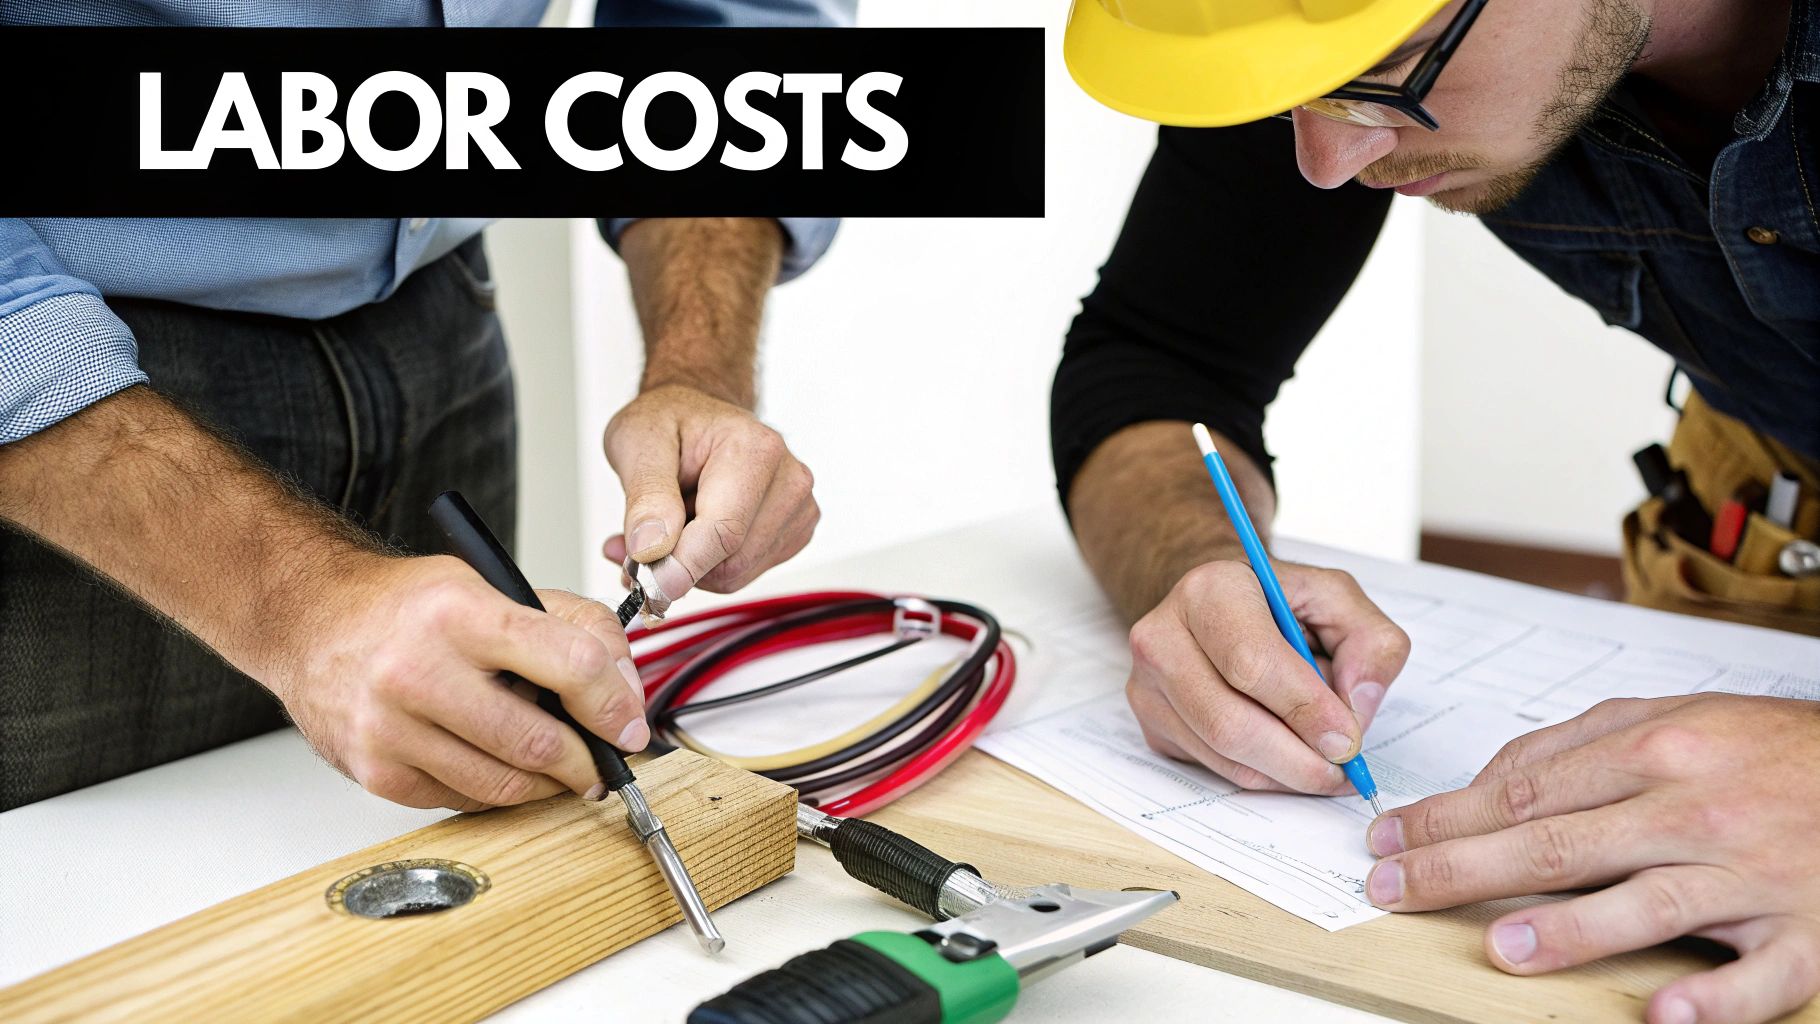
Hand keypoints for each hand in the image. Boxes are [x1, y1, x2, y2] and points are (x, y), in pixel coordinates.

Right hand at [275, 555, 648, 810]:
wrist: (310, 620)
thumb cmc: (408, 607)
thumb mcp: (497, 586)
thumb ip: (576, 628)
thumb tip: (627, 692)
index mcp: (460, 612)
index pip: (570, 665)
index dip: (615, 703)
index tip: (630, 725)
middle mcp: (417, 670)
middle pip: (538, 740)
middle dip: (588, 760)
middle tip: (605, 761)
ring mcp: (391, 728)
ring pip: (505, 783)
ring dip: (548, 783)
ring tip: (562, 767)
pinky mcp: (377, 772)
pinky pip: (463, 799)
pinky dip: (496, 789)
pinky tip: (500, 763)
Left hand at [602, 383, 817, 599]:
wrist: (697, 418)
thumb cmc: (670, 422)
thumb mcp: (638, 442)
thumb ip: (646, 496)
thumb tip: (652, 549)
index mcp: (755, 449)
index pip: (724, 532)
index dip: (679, 567)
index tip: (644, 583)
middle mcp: (789, 479)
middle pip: (731, 562)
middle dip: (679, 562)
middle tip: (642, 537)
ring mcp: (798, 509)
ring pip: (736, 574)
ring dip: (693, 562)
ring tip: (677, 519)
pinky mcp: (794, 533)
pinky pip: (744, 574)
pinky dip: (712, 563)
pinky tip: (700, 527)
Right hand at [1125, 558, 1409, 792]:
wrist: (1218, 608)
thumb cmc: (1279, 604)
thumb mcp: (1339, 601)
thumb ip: (1371, 645)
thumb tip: (1355, 711)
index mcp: (1210, 590)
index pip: (1250, 663)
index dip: (1304, 709)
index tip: (1347, 740)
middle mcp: (1163, 636)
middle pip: (1229, 723)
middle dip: (1296, 760)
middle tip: (1342, 771)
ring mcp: (1148, 684)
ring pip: (1222, 755)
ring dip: (1283, 773)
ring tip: (1322, 762)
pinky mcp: (1151, 722)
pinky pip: (1212, 768)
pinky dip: (1262, 775)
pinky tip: (1287, 754)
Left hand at [1364, 693, 1819, 1023]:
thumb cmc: (1764, 749)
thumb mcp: (1668, 716)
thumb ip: (1575, 744)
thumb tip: (1487, 782)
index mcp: (1657, 751)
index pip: (1526, 791)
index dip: (1447, 818)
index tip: (1389, 840)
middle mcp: (1698, 810)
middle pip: (1562, 843)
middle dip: (1465, 867)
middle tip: (1396, 889)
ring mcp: (1754, 874)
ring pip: (1651, 903)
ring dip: (1572, 929)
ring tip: (1501, 946)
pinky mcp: (1809, 933)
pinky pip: (1761, 977)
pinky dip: (1715, 999)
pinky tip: (1663, 1013)